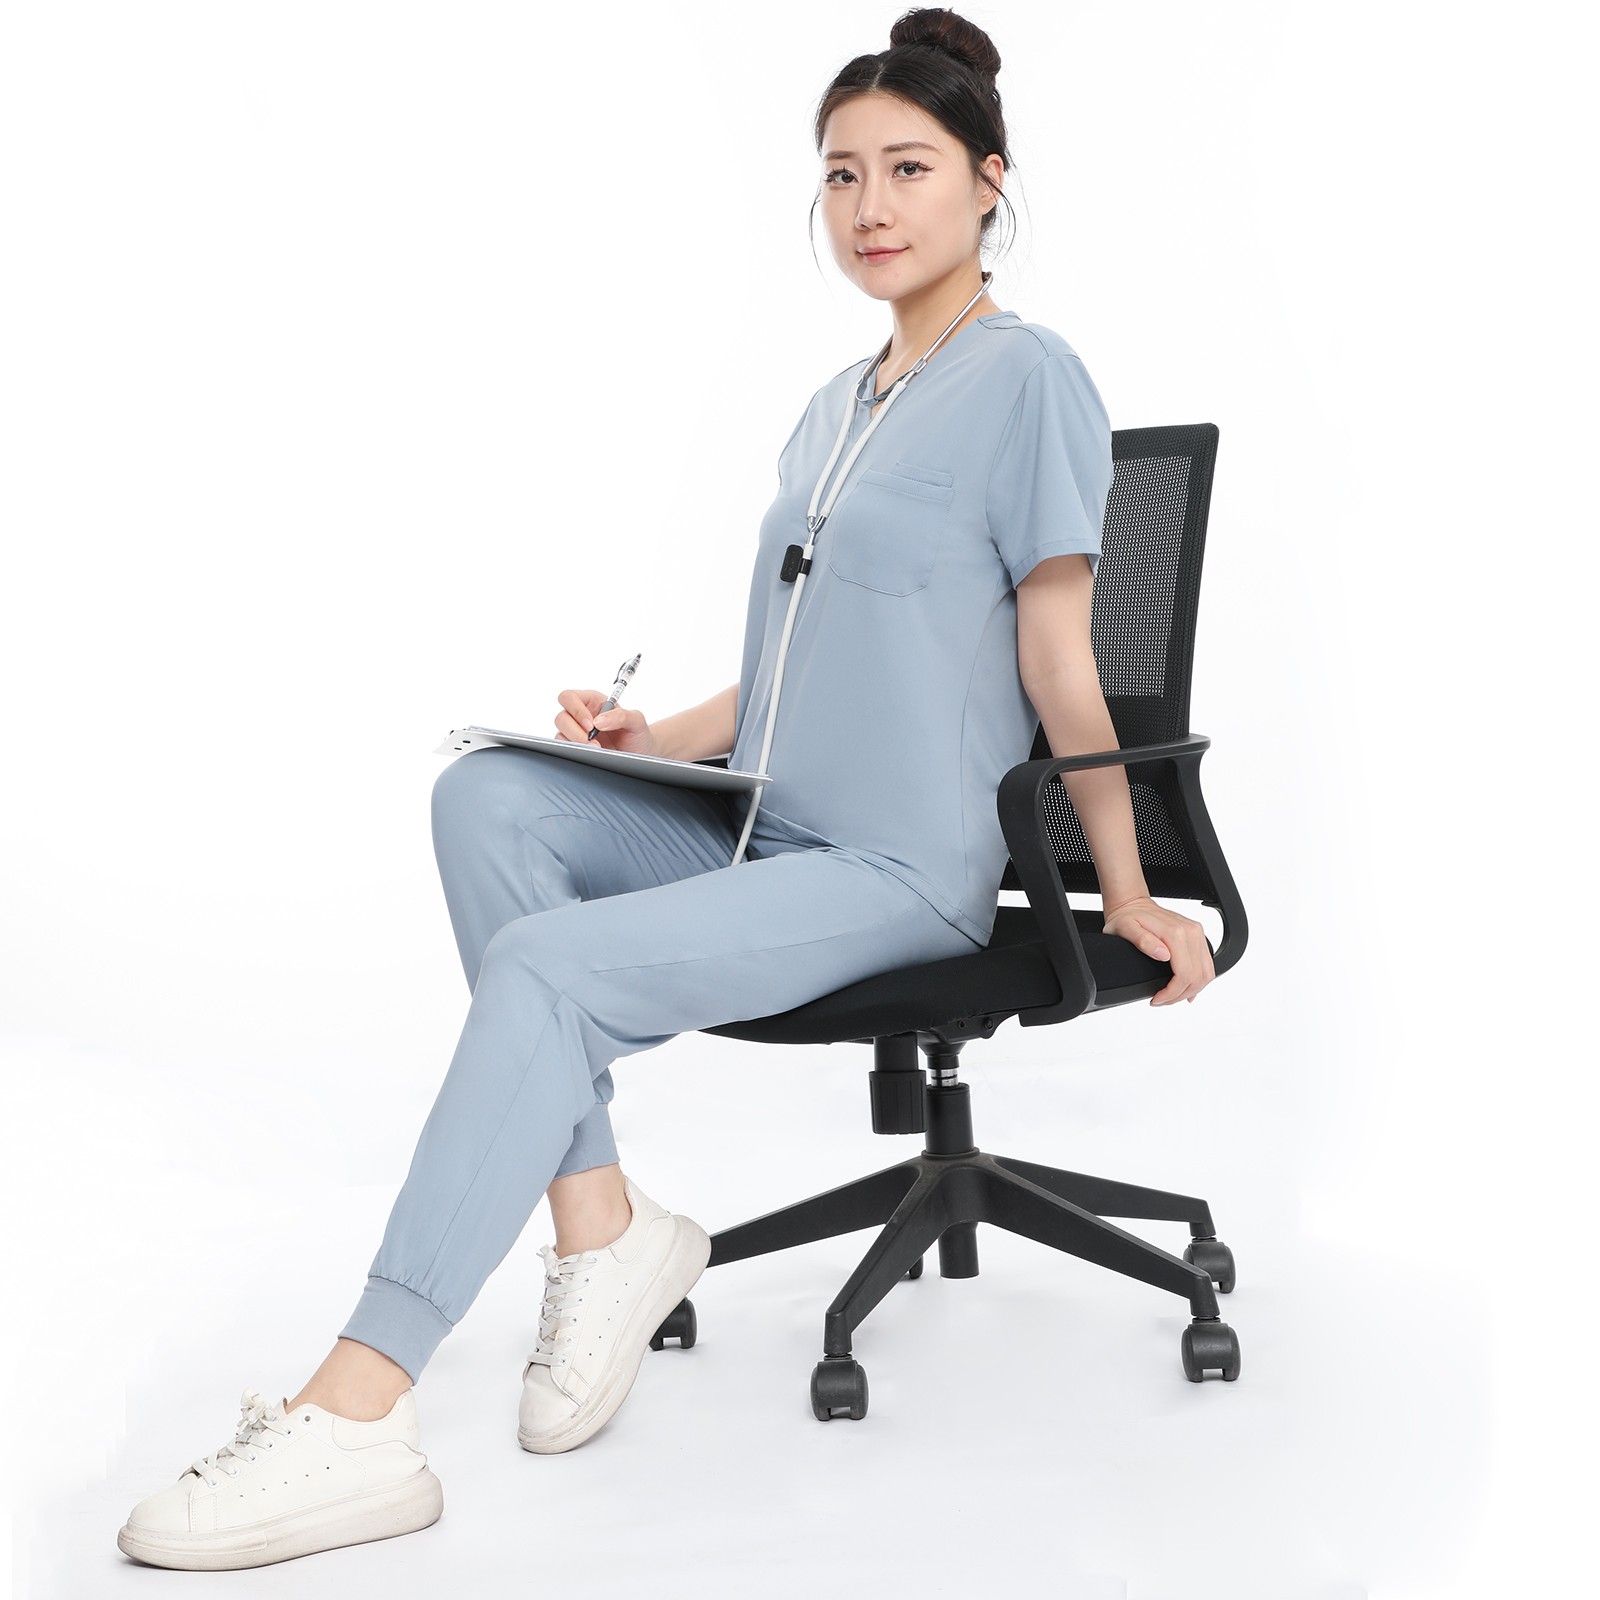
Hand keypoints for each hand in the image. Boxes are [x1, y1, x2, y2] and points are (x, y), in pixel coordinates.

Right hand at [553, 689, 659, 754]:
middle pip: (561, 717)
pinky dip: (574, 751)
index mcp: (592, 701)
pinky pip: (564, 747)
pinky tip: (589, 754)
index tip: (591, 725)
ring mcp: (576, 732)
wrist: (640, 753)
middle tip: (593, 741)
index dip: (576, 710)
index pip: (570, 697)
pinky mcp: (576, 747)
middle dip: (575, 731)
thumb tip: (599, 721)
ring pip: (560, 733)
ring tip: (596, 749)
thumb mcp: (636, 720)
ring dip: (575, 742)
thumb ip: (621, 716)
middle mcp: (581, 715)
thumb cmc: (637, 732)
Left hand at [1101, 894, 1215, 1005]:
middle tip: (1162, 1000)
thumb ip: (1143, 941)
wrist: (1133, 904)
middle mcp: (1191, 932)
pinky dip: (1199, 980)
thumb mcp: (1125, 929)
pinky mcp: (1198, 936)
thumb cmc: (1126, 918)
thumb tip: (1163, 955)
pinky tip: (1186, 989)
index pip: (1185, 975)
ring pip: (1206, 973)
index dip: (1172, 993)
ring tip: (1171, 996)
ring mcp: (1197, 933)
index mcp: (1176, 933)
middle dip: (1180, 995)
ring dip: (1191, 990)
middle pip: (1198, 977)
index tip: (1157, 999)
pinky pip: (1207, 965)